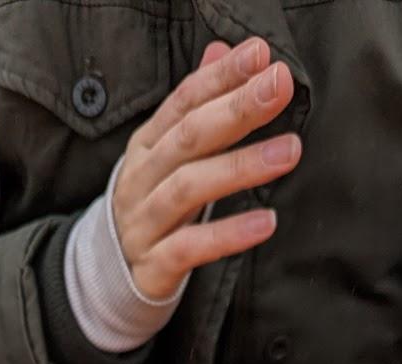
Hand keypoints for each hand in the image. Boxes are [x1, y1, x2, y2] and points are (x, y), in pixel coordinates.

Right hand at [113, 37, 301, 300]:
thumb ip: (194, 107)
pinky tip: (266, 222)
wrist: (112, 276)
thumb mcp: (168, 156)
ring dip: (240, 167)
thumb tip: (221, 48)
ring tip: (289, 151)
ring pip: (187, 189)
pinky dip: (227, 234)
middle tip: (280, 87)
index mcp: (146, 146)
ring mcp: (143, 223)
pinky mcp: (153, 265)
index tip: (261, 55)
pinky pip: (189, 247)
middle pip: (187, 138)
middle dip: (236, 109)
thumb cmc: (155, 207)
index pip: (183, 102)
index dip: (220, 77)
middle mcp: (140, 180)